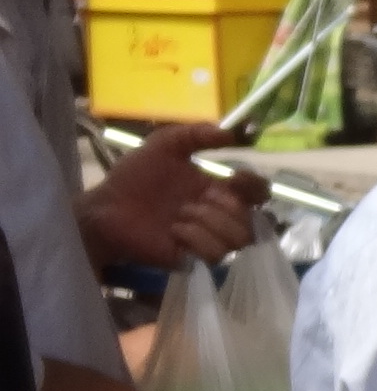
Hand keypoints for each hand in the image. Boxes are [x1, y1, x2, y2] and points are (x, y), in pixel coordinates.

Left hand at [79, 125, 269, 270]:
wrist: (105, 208)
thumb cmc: (133, 177)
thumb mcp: (165, 144)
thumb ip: (197, 133)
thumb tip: (234, 133)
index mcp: (216, 190)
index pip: (257, 193)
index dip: (256, 187)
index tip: (236, 178)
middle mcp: (216, 216)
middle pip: (253, 221)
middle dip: (230, 207)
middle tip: (201, 198)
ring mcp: (205, 238)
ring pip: (238, 240)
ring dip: (212, 222)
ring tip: (182, 215)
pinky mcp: (191, 257)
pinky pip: (215, 254)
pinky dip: (197, 239)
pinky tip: (175, 231)